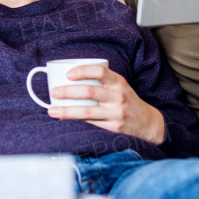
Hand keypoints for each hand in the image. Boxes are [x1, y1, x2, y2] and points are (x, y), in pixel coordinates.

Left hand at [48, 65, 165, 144]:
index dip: (83, 71)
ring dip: (67, 111)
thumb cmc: (127, 101)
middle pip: (90, 92)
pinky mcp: (113, 127)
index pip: (100, 72)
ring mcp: (115, 113)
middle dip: (68, 92)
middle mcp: (118, 96)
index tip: (68, 74)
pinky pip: (90, 123)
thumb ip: (101, 82)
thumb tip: (69, 82)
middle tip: (54, 92)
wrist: (147, 122)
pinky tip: (63, 120)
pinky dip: (75, 121)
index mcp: (118, 82)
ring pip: (87, 111)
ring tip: (52, 110)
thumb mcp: (119, 86)